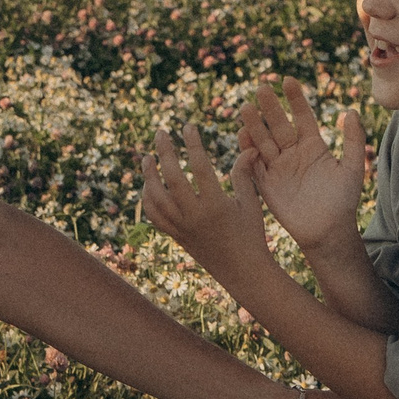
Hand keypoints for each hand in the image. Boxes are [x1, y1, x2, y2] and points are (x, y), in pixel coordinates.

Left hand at [139, 124, 275, 276]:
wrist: (242, 272)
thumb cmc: (251, 235)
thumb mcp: (251, 203)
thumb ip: (244, 174)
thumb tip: (247, 147)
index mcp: (216, 206)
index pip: (199, 167)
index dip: (192, 144)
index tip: (188, 126)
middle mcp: (195, 216)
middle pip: (171, 178)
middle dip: (164, 152)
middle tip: (161, 133)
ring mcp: (182, 228)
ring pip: (156, 198)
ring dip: (148, 175)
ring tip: (147, 157)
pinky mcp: (176, 236)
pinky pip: (154, 216)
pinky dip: (147, 199)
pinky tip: (148, 185)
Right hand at [239, 81, 367, 251]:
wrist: (329, 232)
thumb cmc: (343, 201)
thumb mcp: (353, 167)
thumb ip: (353, 139)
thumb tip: (350, 110)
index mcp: (313, 146)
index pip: (302, 117)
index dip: (295, 99)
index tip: (287, 80)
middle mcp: (292, 153)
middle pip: (278, 125)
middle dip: (269, 108)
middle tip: (261, 88)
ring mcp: (278, 168)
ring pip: (263, 142)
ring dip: (254, 125)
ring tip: (246, 108)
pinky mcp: (266, 185)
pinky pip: (254, 165)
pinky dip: (247, 152)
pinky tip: (243, 137)